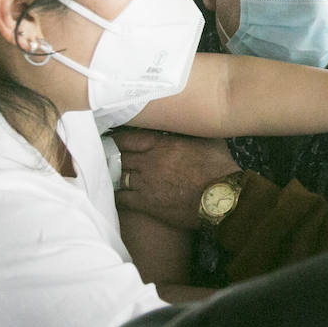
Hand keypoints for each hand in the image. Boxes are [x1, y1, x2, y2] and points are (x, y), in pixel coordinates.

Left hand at [113, 129, 240, 229]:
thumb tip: (195, 122)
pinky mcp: (147, 204)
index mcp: (162, 144)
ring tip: (108, 175)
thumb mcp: (207, 141)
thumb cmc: (220, 169)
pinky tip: (112, 195)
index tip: (112, 139)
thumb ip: (193, 132)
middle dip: (112, 157)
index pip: (128, 138)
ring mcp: (146, 183)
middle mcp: (149, 161)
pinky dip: (115, 196)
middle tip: (104, 157)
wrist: (223, 198)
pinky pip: (121, 198)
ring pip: (118, 176)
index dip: (118, 139)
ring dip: (113, 176)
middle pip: (119, 157)